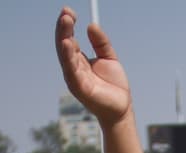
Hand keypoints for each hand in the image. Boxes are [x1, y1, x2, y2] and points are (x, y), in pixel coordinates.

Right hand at [55, 7, 131, 125]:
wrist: (122, 108)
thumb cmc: (114, 86)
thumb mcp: (109, 58)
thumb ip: (101, 43)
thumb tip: (91, 25)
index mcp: (78, 61)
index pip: (69, 39)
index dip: (68, 25)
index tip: (69, 11)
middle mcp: (73, 69)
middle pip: (64, 45)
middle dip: (64, 28)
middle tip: (66, 12)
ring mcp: (75, 78)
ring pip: (66, 55)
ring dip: (64, 37)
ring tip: (66, 21)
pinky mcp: (80, 88)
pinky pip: (72, 70)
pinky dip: (68, 56)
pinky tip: (67, 43)